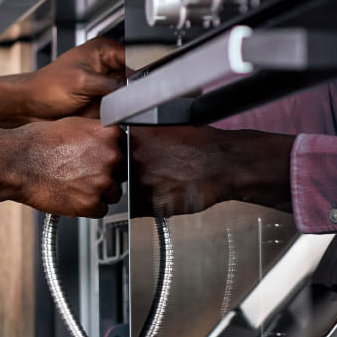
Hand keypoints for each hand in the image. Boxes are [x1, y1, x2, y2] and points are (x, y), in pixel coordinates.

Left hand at [0, 37, 124, 131]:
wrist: (30, 106)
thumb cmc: (46, 88)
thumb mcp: (82, 82)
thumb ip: (110, 85)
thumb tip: (130, 92)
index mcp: (104, 50)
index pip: (135, 59)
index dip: (137, 75)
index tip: (135, 89)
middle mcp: (106, 65)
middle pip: (134, 79)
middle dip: (128, 91)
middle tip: (115, 100)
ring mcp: (105, 84)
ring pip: (127, 96)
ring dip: (120, 104)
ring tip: (104, 106)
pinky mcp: (101, 102)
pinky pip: (116, 109)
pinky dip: (114, 114)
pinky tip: (102, 115)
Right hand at [0, 116, 123, 217]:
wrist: (16, 162)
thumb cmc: (36, 143)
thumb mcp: (71, 125)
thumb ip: (95, 133)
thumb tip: (107, 141)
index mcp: (108, 134)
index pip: (124, 147)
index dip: (110, 154)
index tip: (101, 158)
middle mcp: (110, 156)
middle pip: (121, 171)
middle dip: (106, 174)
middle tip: (83, 172)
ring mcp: (102, 181)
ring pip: (113, 192)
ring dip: (99, 192)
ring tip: (75, 185)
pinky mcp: (91, 203)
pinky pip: (101, 209)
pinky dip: (89, 207)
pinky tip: (72, 196)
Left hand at [128, 126, 293, 217]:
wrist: (224, 163)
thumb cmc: (201, 145)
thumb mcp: (164, 128)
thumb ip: (139, 137)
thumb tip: (124, 143)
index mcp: (135, 137)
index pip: (112, 150)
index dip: (117, 158)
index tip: (124, 160)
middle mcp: (134, 158)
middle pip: (116, 171)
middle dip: (125, 175)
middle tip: (146, 173)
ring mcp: (141, 181)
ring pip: (125, 191)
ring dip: (134, 191)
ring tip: (157, 184)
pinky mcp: (150, 202)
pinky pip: (135, 208)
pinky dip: (142, 206)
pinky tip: (158, 197)